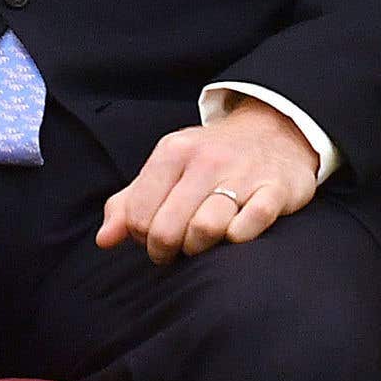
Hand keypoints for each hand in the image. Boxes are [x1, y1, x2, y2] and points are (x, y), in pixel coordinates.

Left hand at [98, 99, 320, 262]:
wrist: (276, 131)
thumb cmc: (212, 160)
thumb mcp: (167, 168)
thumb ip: (130, 202)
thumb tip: (104, 240)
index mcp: (173, 150)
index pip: (137, 214)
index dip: (140, 237)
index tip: (153, 236)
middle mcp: (206, 160)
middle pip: (167, 228)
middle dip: (165, 250)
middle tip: (174, 249)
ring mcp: (243, 174)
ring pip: (205, 229)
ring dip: (199, 247)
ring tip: (201, 242)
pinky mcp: (275, 190)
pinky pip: (250, 226)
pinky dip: (237, 237)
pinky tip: (234, 233)